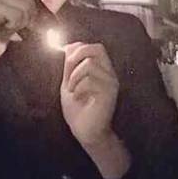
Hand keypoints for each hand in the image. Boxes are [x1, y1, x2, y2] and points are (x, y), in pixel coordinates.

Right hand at [0, 0, 41, 69]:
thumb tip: (44, 7)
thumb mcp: (12, 21)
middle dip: (31, 12)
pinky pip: (17, 15)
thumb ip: (23, 10)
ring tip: (11, 28)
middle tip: (22, 25)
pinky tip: (5, 29)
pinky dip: (16, 25)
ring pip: (24, 5)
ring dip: (23, 21)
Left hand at [60, 41, 120, 159]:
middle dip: (77, 56)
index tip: (66, 65)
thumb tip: (67, 46)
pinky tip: (78, 98)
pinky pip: (90, 80)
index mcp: (101, 70)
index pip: (94, 47)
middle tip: (68, 72)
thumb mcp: (70, 82)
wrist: (85, 132)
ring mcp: (111, 83)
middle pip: (97, 48)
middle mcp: (109, 74)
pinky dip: (78, 88)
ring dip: (74, 77)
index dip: (77, 50)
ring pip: (90, 64)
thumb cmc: (78, 109)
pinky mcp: (109, 94)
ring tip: (72, 90)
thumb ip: (70, 65)